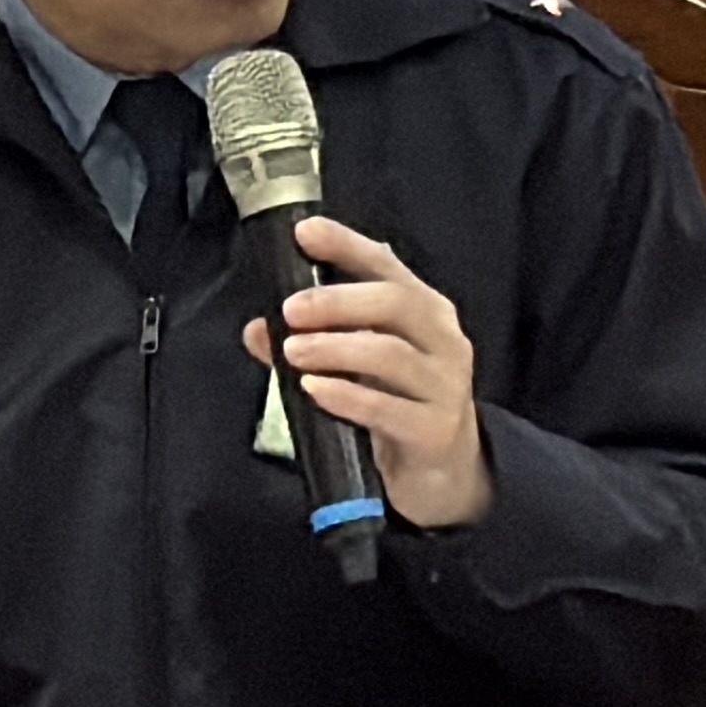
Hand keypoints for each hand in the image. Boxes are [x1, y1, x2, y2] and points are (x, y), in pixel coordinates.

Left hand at [240, 216, 491, 528]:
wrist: (446, 473)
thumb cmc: (400, 405)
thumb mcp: (359, 368)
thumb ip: (312, 344)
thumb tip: (258, 329)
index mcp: (425, 312)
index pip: (386, 265)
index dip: (346, 245)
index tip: (305, 233)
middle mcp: (444, 340)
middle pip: (394, 302)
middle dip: (336, 301)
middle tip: (290, 310)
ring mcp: (445, 386)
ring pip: (389, 354)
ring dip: (335, 348)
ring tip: (293, 352)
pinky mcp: (435, 430)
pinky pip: (387, 408)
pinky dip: (347, 396)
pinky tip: (315, 390)